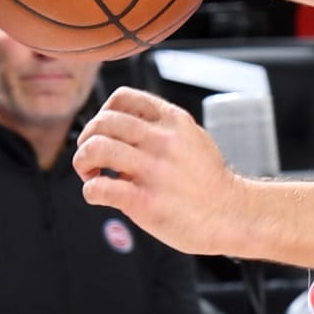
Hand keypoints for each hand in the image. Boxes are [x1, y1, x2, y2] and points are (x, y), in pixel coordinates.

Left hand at [74, 87, 241, 253]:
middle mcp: (163, 142)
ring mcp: (154, 171)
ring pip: (95, 148)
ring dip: (82, 162)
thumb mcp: (193, 138)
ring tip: (91, 174)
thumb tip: (126, 125)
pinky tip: (99, 195)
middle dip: (86, 139)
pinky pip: (100, 188)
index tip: (104, 132)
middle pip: (102, 121)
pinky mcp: (146, 202)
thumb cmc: (210, 183)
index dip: (103, 113)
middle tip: (91, 158)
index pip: (122, 97)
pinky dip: (90, 191)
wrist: (232, 216)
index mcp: (173, 122)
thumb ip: (162, 128)